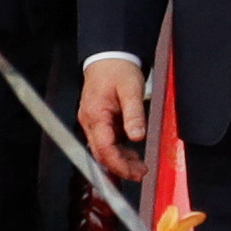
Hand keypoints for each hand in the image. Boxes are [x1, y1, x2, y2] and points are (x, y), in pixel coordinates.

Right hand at [80, 54, 151, 184]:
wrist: (109, 58)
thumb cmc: (118, 71)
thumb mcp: (131, 90)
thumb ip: (134, 115)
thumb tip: (137, 137)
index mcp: (96, 116)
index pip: (104, 148)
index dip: (118, 164)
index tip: (134, 173)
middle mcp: (89, 122)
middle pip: (101, 153)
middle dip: (120, 167)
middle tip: (140, 173)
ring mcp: (92, 122)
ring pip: (103, 149)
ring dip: (120, 160)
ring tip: (139, 165)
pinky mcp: (98, 121)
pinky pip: (106, 141)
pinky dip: (118, 150)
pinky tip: (132, 152)